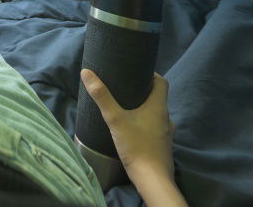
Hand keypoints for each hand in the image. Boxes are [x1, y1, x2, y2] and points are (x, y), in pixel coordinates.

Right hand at [80, 69, 174, 183]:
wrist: (152, 180)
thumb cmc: (136, 146)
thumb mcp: (115, 119)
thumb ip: (102, 96)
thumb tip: (86, 72)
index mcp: (158, 107)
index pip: (162, 82)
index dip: (151, 75)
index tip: (137, 72)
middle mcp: (166, 118)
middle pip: (158, 98)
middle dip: (143, 93)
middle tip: (125, 89)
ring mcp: (166, 134)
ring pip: (156, 115)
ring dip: (144, 110)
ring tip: (126, 109)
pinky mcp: (162, 147)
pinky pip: (155, 129)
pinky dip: (145, 125)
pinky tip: (132, 131)